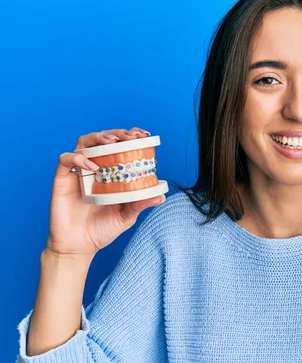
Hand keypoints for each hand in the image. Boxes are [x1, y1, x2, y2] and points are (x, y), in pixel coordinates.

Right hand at [47, 127, 164, 257]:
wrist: (78, 247)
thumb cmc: (102, 230)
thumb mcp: (126, 216)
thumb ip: (140, 203)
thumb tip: (161, 195)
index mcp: (111, 172)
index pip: (119, 146)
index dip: (129, 136)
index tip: (143, 134)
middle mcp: (94, 167)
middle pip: (102, 139)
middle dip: (117, 133)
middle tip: (131, 136)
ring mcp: (78, 172)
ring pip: (83, 142)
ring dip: (98, 137)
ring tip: (112, 142)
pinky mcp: (62, 179)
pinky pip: (65, 159)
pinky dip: (77, 157)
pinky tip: (91, 164)